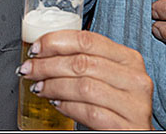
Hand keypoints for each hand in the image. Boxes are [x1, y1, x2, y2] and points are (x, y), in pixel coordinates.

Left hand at [19, 30, 152, 129]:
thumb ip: (86, 61)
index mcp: (129, 58)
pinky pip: (90, 112)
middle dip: (47, 65)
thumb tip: (45, 50)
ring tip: (39, 88)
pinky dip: (67, 106)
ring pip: (84, 87)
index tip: (36, 49)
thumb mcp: (108, 76)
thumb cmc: (116, 104)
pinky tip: (57, 104)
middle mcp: (135, 79)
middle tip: (29, 70)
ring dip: (53, 86)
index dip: (55, 42)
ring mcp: (134, 104)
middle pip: (82, 63)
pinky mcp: (127, 126)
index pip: (87, 39)